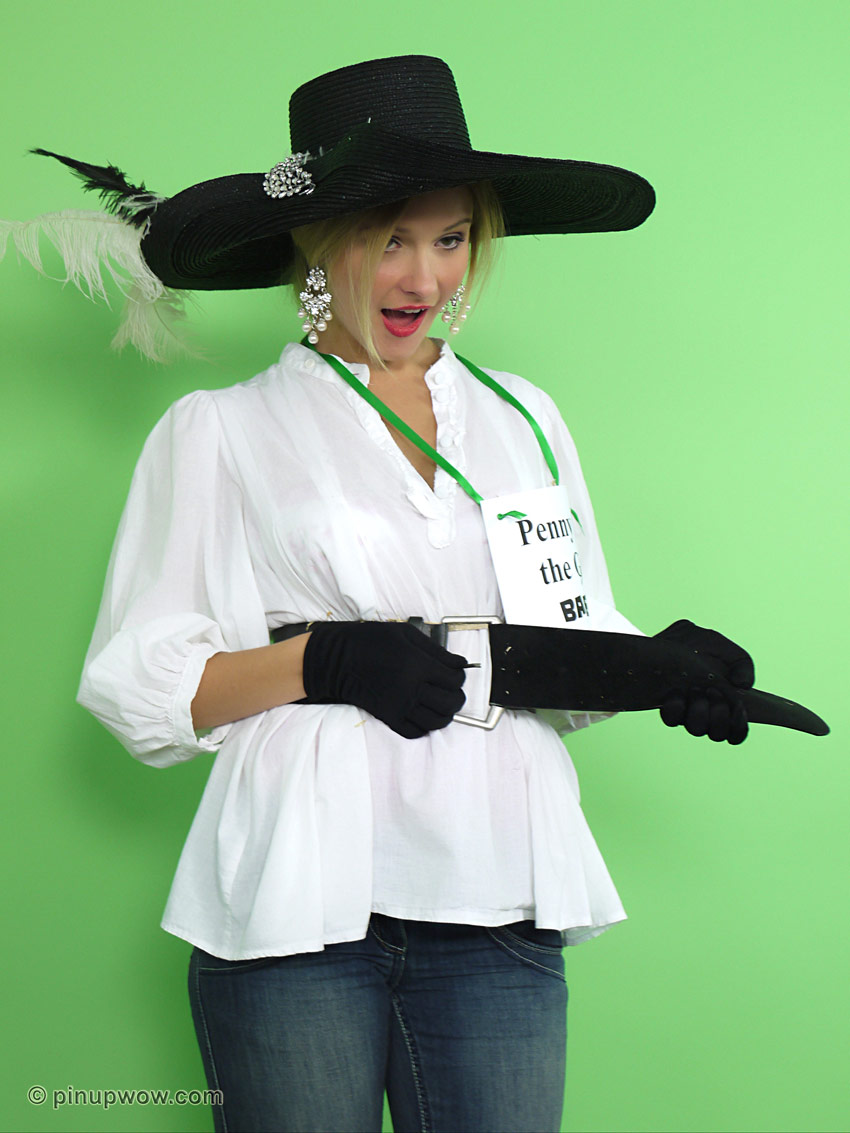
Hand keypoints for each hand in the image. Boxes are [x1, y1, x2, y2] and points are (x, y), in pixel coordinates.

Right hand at [301, 621, 466, 738]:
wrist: (336, 659)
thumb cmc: (369, 640)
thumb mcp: (405, 634)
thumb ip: (435, 650)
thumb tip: (460, 663)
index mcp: (418, 664)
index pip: (455, 680)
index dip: (460, 677)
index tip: (455, 673)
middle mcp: (412, 688)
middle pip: (451, 703)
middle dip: (457, 697)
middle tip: (452, 691)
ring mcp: (400, 706)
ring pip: (437, 722)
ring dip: (445, 714)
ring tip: (441, 705)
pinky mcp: (388, 717)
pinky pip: (415, 732)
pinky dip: (425, 727)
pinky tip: (423, 714)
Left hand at [654, 620, 752, 743]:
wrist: (664, 641)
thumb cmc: (695, 645)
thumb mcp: (722, 647)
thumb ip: (742, 663)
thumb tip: (743, 685)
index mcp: (724, 703)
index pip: (737, 731)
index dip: (738, 726)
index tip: (737, 709)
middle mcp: (705, 712)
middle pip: (718, 734)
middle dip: (719, 713)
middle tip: (713, 691)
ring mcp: (685, 713)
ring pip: (697, 729)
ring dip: (699, 709)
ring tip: (694, 688)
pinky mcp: (665, 708)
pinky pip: (672, 719)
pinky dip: (677, 705)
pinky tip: (676, 689)